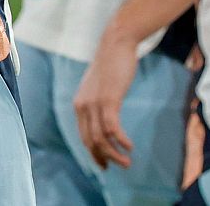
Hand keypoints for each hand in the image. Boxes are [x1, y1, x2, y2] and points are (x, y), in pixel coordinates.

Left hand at [73, 34, 139, 169]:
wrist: (116, 43)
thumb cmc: (111, 64)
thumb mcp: (100, 86)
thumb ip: (98, 102)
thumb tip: (105, 115)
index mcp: (79, 105)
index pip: (84, 137)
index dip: (94, 153)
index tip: (105, 164)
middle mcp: (83, 106)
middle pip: (91, 141)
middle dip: (105, 158)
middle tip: (120, 166)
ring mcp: (94, 103)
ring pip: (102, 138)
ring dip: (114, 154)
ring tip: (127, 162)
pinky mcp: (108, 99)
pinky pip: (112, 128)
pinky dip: (121, 140)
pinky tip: (130, 146)